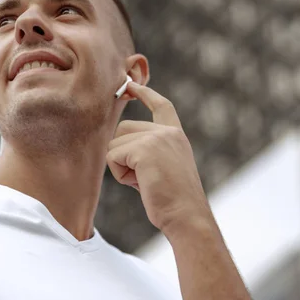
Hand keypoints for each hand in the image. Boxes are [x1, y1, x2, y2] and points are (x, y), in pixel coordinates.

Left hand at [107, 83, 210, 233]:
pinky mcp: (144, 149)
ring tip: (145, 182)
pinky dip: (120, 175)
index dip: (145, 94)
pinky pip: (113, 157)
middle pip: (123, 129)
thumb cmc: (173, 202)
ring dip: (121, 167)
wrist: (186, 215)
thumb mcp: (163, 169)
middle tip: (144, 178)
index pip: (161, 106)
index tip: (130, 83)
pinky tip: (140, 184)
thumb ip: (146, 152)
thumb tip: (116, 147)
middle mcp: (168, 132)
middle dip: (123, 155)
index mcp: (176, 136)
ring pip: (115, 144)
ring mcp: (156, 138)